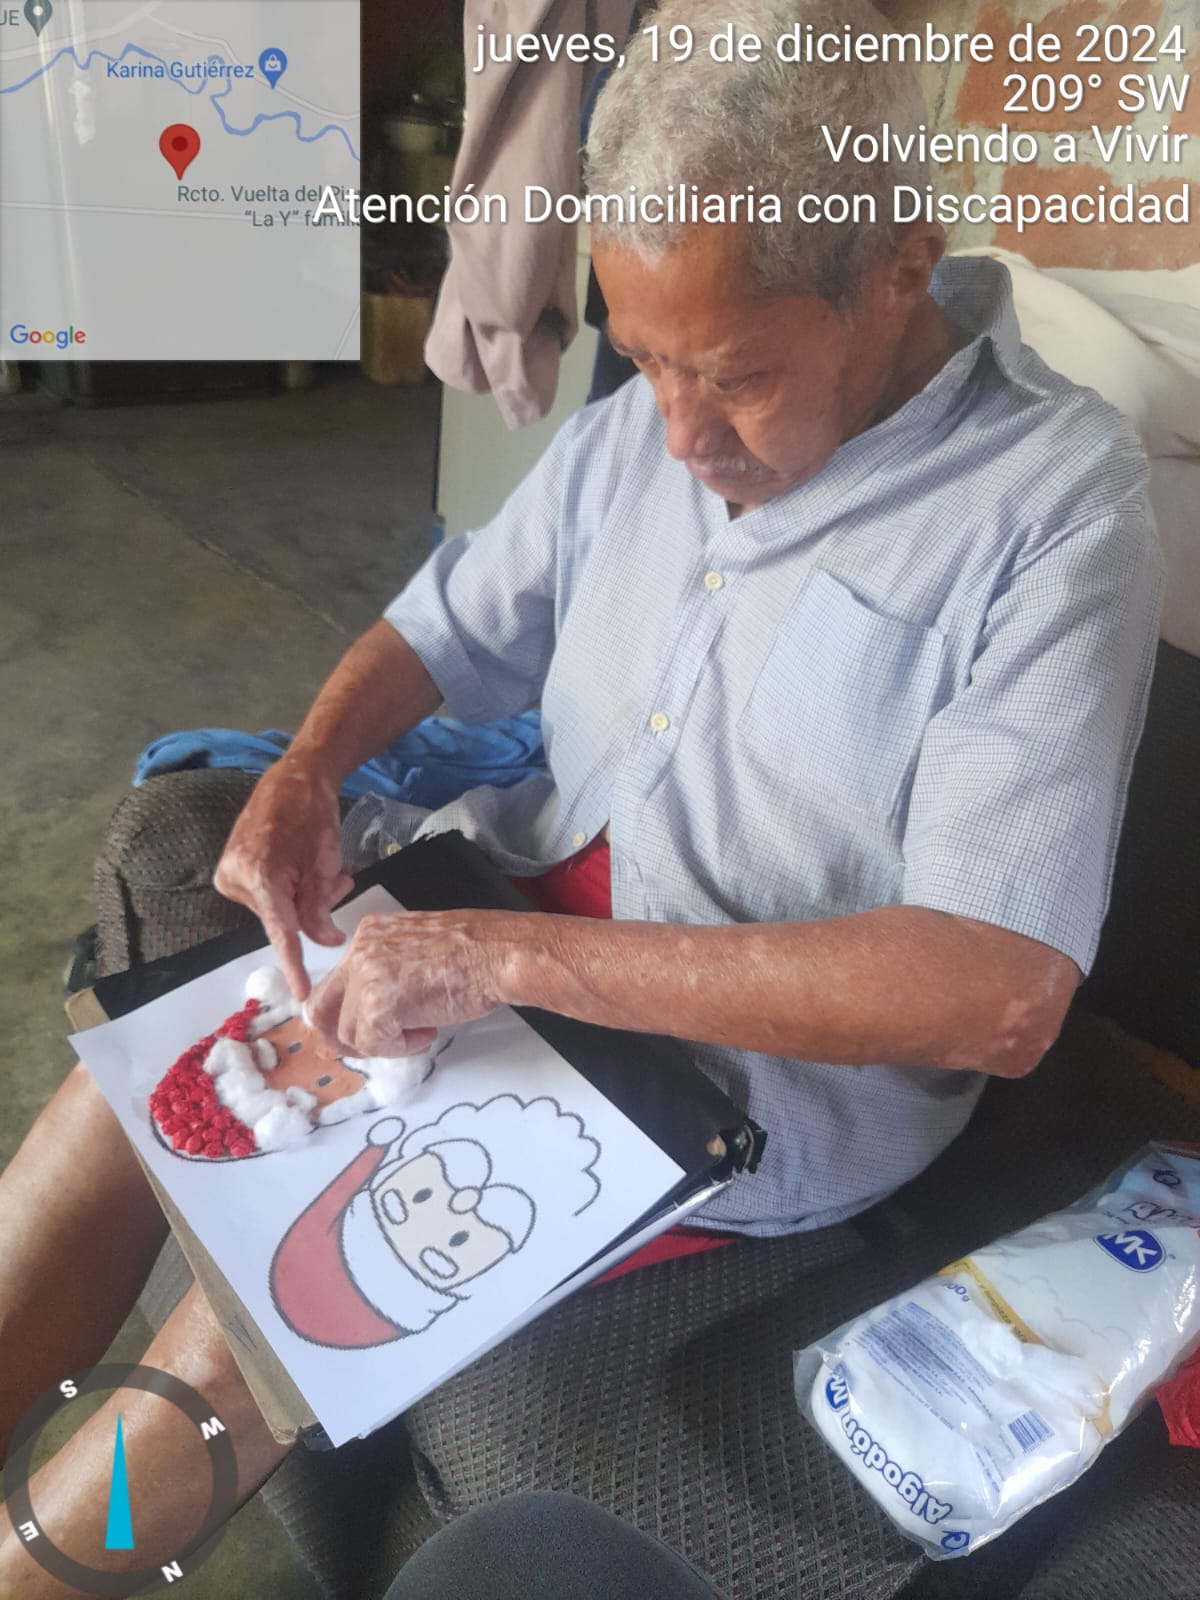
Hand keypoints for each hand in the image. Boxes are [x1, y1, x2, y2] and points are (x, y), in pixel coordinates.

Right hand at [214, 755, 352, 1000]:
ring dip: (304, 897)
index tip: (300, 993)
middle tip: (338, 881)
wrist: (292, 778)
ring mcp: (228, 875)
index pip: (280, 933)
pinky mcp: (230, 870)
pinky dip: (289, 888)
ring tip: (323, 868)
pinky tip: (301, 867)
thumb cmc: (312, 814)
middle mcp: (235, 879)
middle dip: (313, 907)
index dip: (293, 964)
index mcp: (260, 877)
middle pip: (283, 918)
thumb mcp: (324, 863)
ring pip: (277, 908)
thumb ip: (320, 908)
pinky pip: (267, 895)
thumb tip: (325, 942)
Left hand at [307, 910, 510, 1057]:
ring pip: (350, 1033)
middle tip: (370, 1046)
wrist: (496, 954)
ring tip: (422, 1029)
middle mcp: (359, 952)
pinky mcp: (379, 1007)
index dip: (346, 1013)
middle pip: (321, 1008)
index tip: (360, 1029)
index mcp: (368, 935)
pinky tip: (428, 1031)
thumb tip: (374, 1007)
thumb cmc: (474, 953)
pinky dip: (401, 1049)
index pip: (335, 982)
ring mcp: (366, 978)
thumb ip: (388, 971)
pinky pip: (374, 1046)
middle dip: (341, 1036)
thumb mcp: (417, 950)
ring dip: (384, 1042)